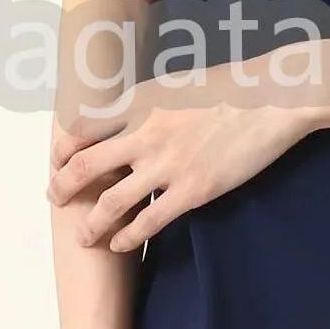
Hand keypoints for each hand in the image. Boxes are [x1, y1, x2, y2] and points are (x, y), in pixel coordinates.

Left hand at [47, 58, 325, 251]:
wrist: (273, 98)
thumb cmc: (230, 87)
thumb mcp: (175, 83)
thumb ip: (145, 102)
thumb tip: (126, 117)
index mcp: (139, 101)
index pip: (80, 128)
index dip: (61, 151)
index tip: (58, 164)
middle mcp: (144, 132)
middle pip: (83, 167)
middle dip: (62, 189)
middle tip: (57, 201)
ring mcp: (167, 164)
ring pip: (109, 203)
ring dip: (90, 225)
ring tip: (85, 237)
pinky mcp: (192, 190)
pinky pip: (148, 222)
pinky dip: (128, 238)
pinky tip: (121, 244)